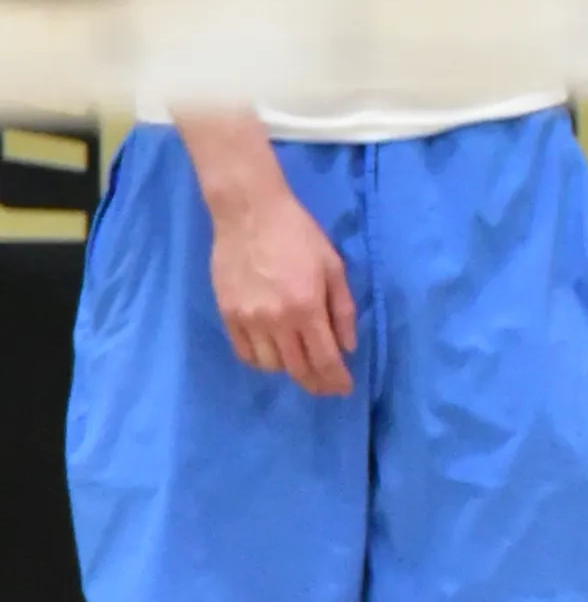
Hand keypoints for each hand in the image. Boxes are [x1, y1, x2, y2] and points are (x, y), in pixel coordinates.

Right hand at [208, 177, 357, 398]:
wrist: (249, 213)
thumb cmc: (298, 234)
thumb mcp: (333, 266)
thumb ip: (342, 309)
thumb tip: (347, 347)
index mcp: (306, 307)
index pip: (324, 359)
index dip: (335, 380)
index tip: (344, 389)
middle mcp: (276, 320)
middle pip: (297, 369)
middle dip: (316, 383)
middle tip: (326, 386)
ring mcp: (247, 320)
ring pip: (270, 366)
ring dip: (289, 369)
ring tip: (300, 362)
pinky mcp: (227, 315)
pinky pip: (244, 353)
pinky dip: (261, 360)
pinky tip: (273, 353)